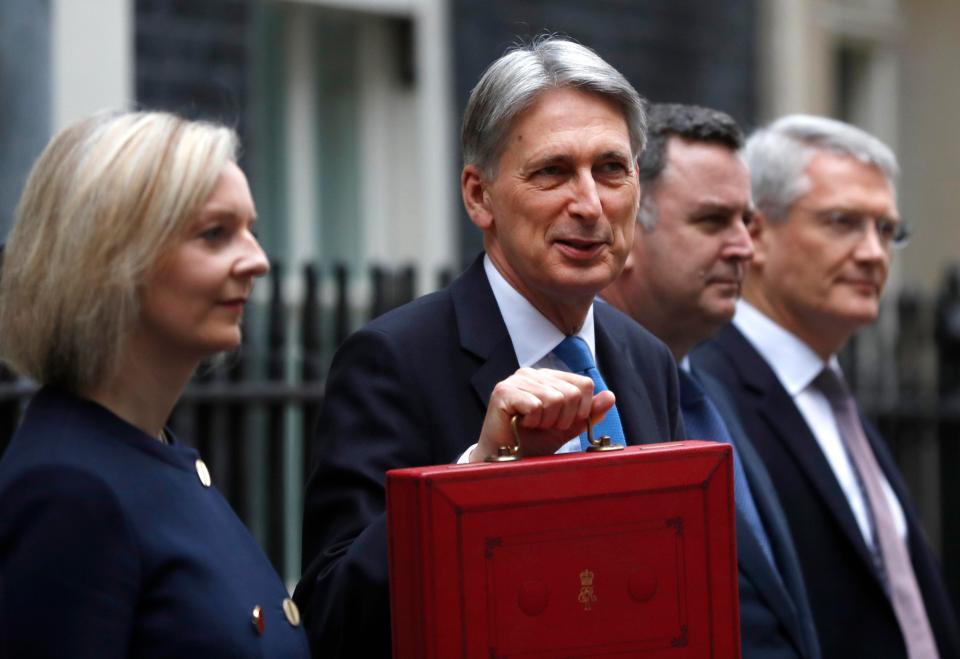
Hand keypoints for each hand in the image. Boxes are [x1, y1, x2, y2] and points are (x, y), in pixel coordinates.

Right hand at [469, 367, 615, 461]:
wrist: (508, 460)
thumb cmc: (534, 442)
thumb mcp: (568, 428)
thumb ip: (588, 413)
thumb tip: (610, 396)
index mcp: (551, 378)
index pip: (584, 384)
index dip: (580, 410)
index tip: (561, 423)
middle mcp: (534, 373)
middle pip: (571, 393)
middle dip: (561, 419)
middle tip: (543, 426)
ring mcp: (517, 380)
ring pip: (554, 399)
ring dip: (545, 421)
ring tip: (531, 425)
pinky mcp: (503, 391)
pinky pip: (535, 405)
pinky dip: (532, 421)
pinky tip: (519, 423)